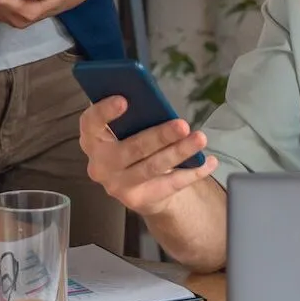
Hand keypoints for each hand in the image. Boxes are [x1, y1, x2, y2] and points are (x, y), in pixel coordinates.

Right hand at [79, 96, 216, 216]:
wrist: (136, 187)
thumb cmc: (130, 145)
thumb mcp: (124, 129)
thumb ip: (131, 116)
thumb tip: (154, 101)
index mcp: (92, 139)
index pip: (90, 123)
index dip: (104, 112)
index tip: (124, 99)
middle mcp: (100, 165)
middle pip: (132, 148)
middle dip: (160, 136)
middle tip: (182, 125)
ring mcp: (118, 185)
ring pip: (153, 167)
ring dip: (179, 152)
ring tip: (200, 139)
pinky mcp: (138, 200)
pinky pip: (170, 185)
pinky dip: (192, 172)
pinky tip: (209, 161)